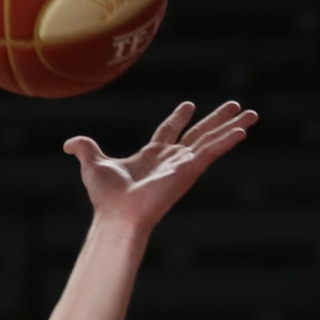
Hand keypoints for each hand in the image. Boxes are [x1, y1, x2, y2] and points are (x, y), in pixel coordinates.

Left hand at [69, 100, 254, 230]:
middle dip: (217, 119)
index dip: (179, 118)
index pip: (169, 131)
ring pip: (212, 140)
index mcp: (152, 155)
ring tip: (251, 113)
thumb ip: (85, 148)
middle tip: (235, 106)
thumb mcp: (92, 163)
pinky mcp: (189, 170)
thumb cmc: (106, 196)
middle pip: (199, 133)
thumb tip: (69, 143)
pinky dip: (227, 141)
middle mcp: (171, 159)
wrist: (117, 214)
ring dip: (231, 126)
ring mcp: (183, 164)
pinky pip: (212, 152)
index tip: (190, 105)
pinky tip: (243, 131)